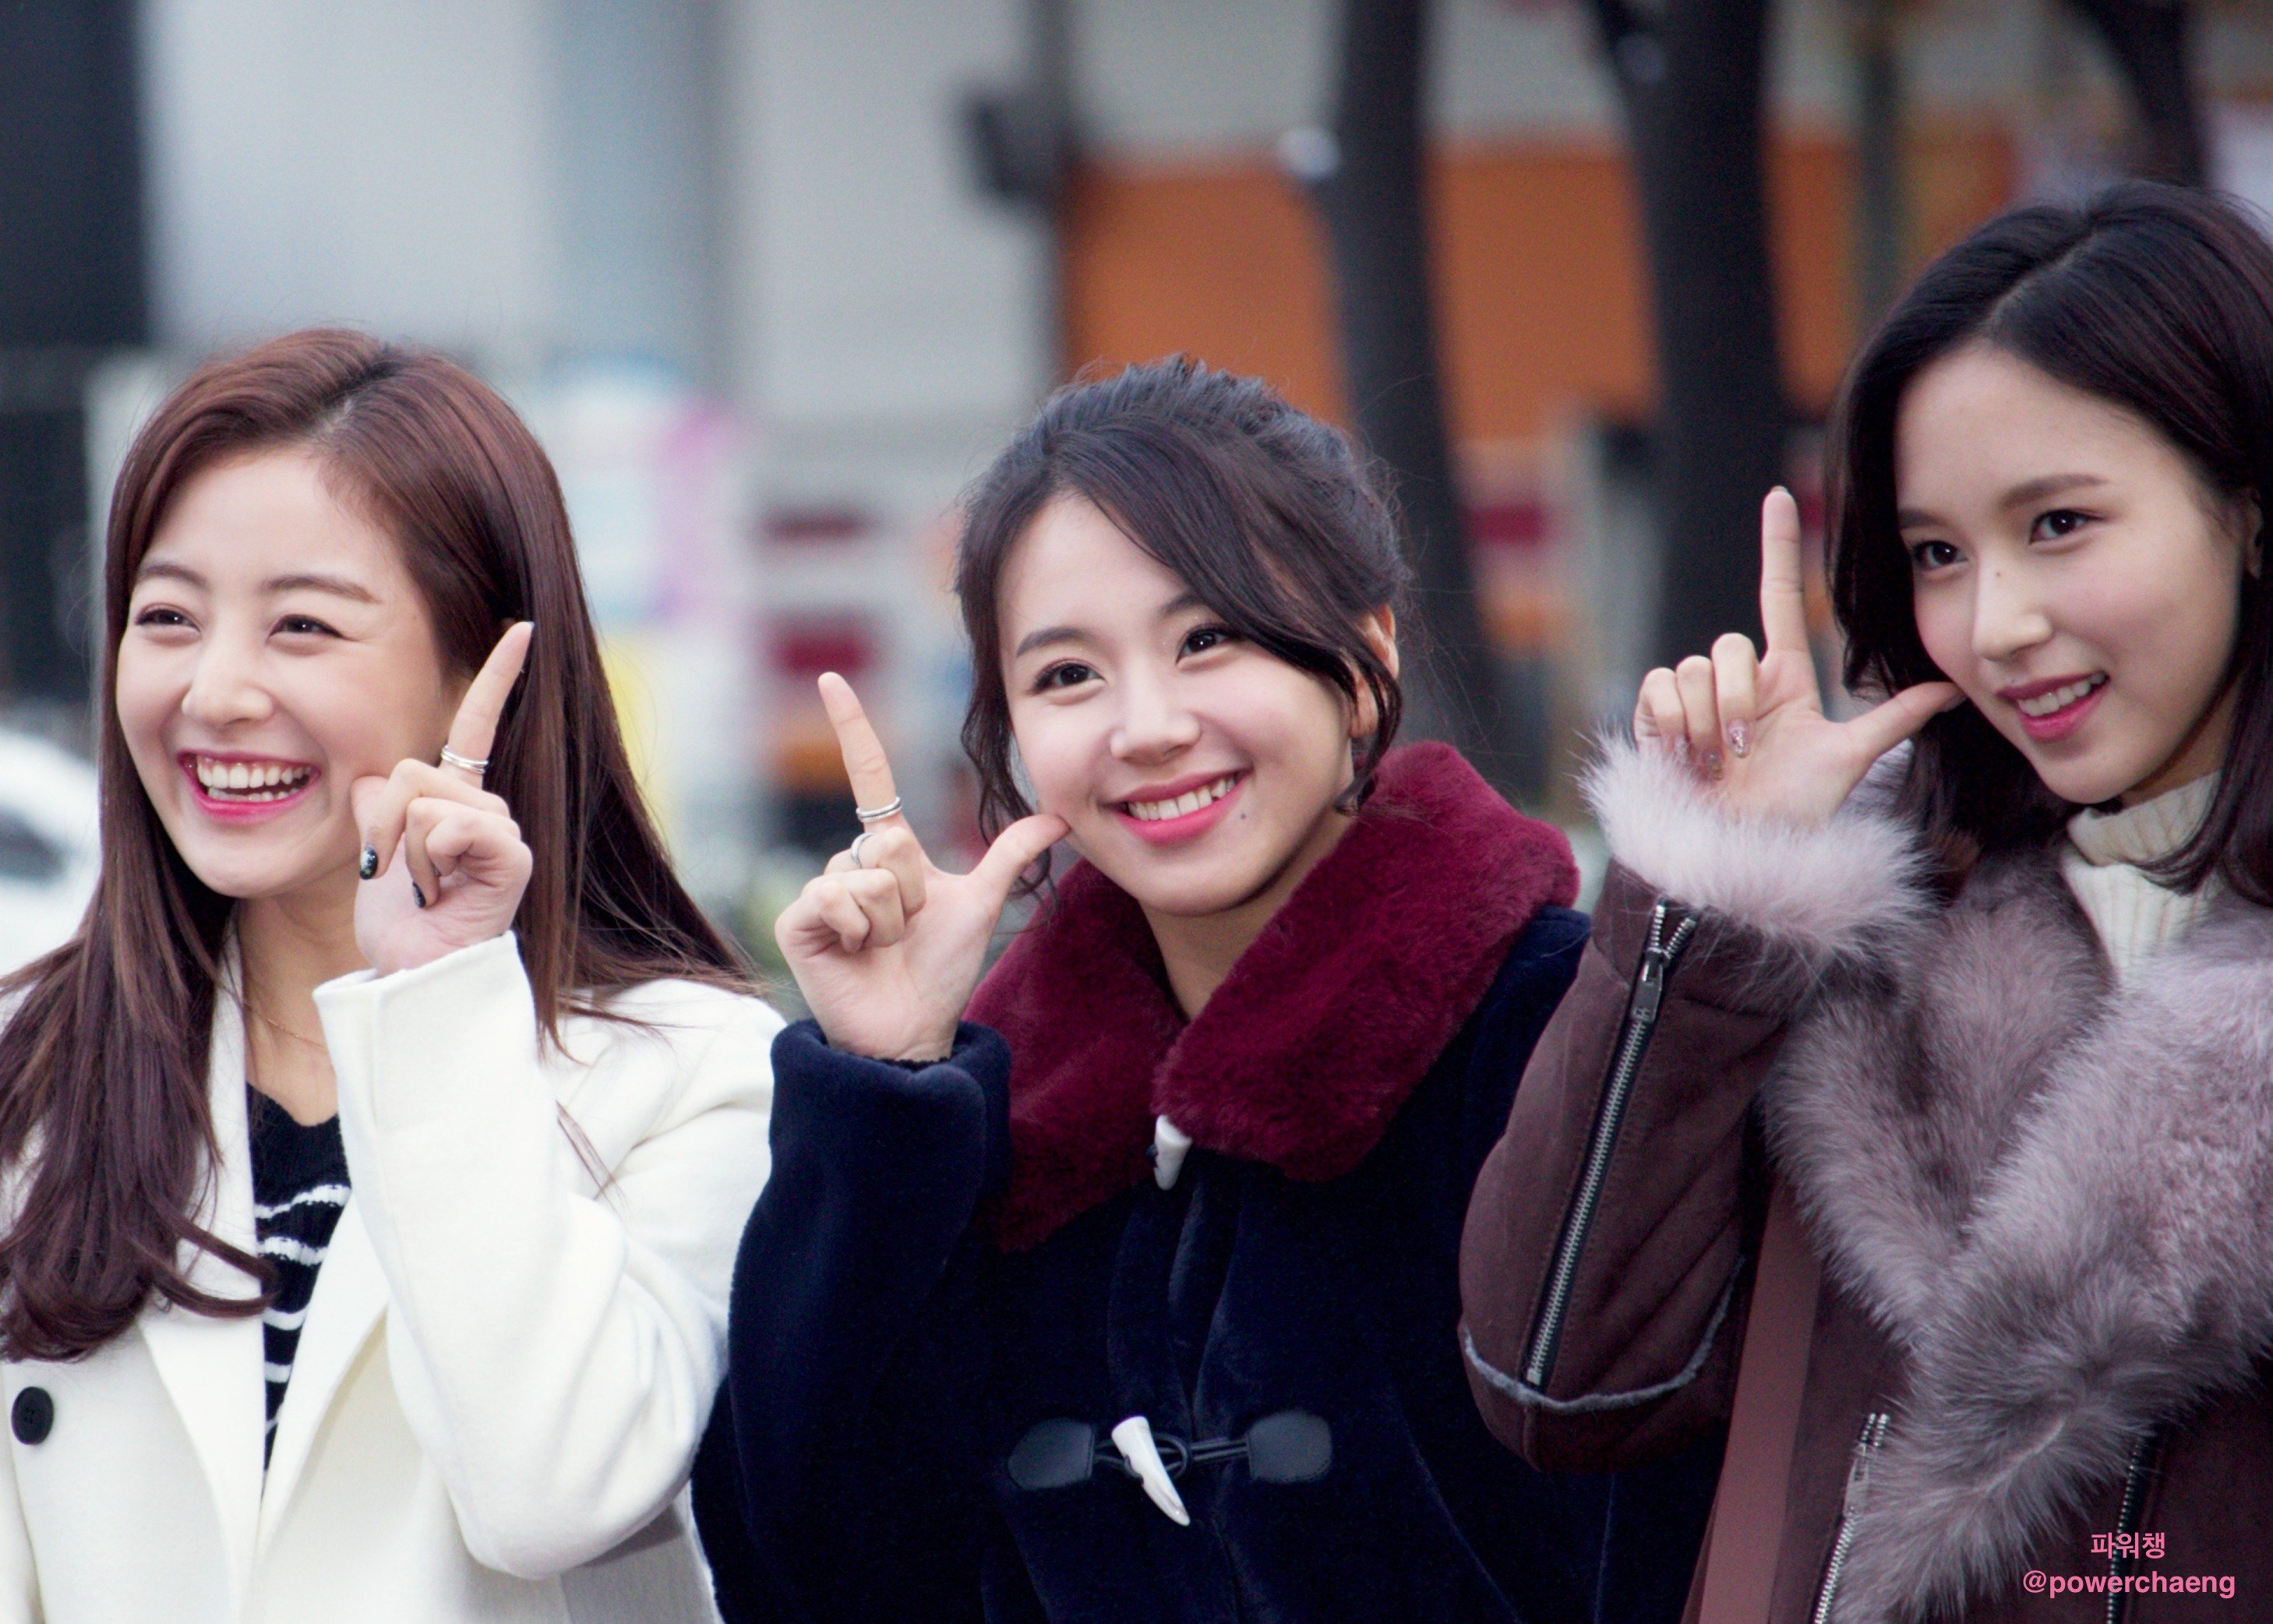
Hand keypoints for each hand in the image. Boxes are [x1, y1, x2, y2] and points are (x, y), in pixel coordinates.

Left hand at [353, 623, 535, 975]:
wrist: (417, 976)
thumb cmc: (399, 924)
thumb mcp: (372, 852)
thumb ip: (374, 803)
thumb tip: (377, 779)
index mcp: (458, 801)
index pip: (477, 725)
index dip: (499, 675)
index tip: (521, 627)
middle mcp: (487, 809)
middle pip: (413, 770)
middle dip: (381, 822)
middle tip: (389, 872)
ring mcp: (502, 832)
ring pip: (426, 800)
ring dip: (405, 850)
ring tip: (423, 890)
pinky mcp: (510, 856)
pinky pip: (451, 826)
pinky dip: (431, 860)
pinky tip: (444, 892)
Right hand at [775, 673, 1066, 1061]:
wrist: (911, 1030)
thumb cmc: (940, 971)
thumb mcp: (981, 903)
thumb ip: (1011, 855)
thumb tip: (1059, 818)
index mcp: (887, 851)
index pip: (869, 776)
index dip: (852, 728)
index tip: (832, 677)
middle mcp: (850, 862)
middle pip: (889, 839)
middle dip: (913, 889)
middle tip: (908, 929)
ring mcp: (821, 891)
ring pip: (869, 874)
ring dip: (892, 918)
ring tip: (885, 947)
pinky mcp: (799, 921)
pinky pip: (839, 897)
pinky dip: (860, 930)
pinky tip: (856, 955)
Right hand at [1634, 488, 1960, 825]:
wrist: (1737, 851)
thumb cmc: (1792, 812)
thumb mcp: (1847, 760)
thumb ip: (1894, 719)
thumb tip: (1953, 689)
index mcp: (1784, 678)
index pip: (1779, 596)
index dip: (1778, 545)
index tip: (1779, 495)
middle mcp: (1738, 679)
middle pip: (1731, 644)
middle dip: (1740, 701)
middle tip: (1748, 751)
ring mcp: (1695, 695)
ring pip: (1695, 667)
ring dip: (1710, 723)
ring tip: (1718, 764)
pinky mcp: (1657, 713)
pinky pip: (1661, 687)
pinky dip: (1675, 724)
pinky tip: (1686, 757)